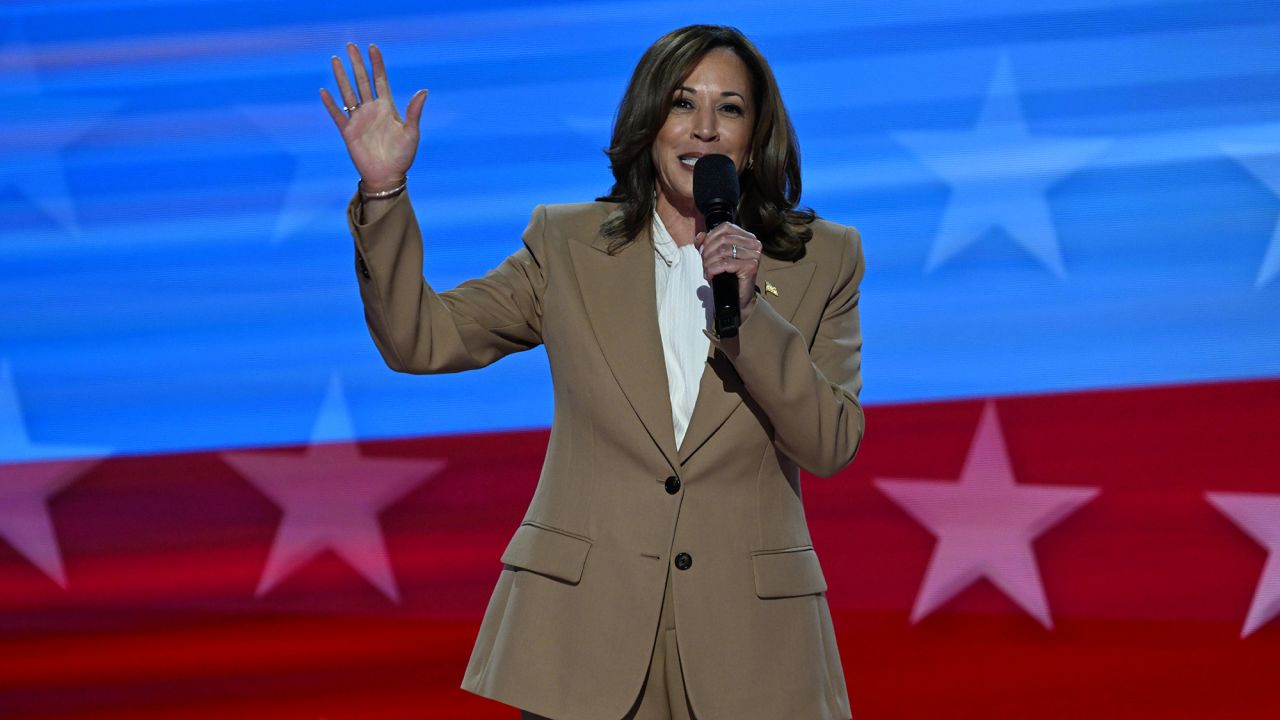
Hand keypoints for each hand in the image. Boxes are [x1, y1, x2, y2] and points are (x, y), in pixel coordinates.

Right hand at [320, 43, 427, 190]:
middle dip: (356, 63)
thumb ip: (414, 112)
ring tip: (335, 59)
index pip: (381, 80)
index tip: (373, 47)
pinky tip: (324, 91)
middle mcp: (371, 109)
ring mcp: (358, 119)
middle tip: (350, 45)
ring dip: (341, 77)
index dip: (377, 64)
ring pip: (348, 92)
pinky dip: (330, 103)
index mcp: (387, 107)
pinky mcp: (348, 131)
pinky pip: (337, 114)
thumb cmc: (403, 156)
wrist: (388, 176)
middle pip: (362, 81)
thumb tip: (423, 90)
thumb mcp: (412, 133)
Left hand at [697, 222, 762, 318]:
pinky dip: (713, 269)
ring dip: (709, 262)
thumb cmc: (727, 277)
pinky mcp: (751, 266)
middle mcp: (753, 243)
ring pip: (723, 251)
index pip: (725, 227)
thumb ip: (706, 244)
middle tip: (704, 264)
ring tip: (707, 271)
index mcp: (746, 236)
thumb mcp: (714, 257)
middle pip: (723, 240)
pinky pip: (726, 264)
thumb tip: (700, 236)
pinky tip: (710, 276)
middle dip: (708, 252)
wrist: (737, 299)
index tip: (702, 251)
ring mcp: (754, 254)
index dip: (710, 238)